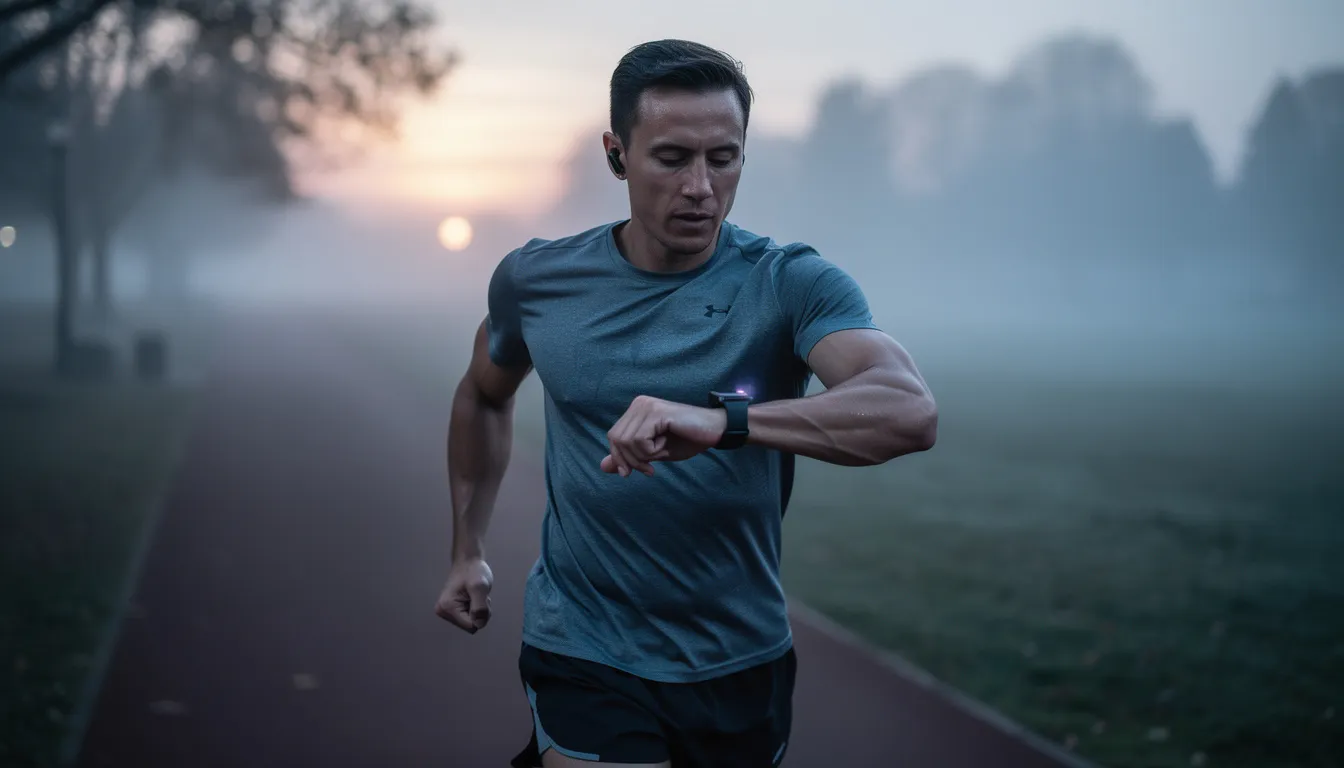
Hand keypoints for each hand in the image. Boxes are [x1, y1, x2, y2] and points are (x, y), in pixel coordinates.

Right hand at [434, 556, 492, 633]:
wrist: (468, 560)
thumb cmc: (473, 570)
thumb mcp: (480, 587)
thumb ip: (480, 607)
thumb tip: (479, 624)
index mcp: (447, 608)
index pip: (471, 626)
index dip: (481, 614)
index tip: (479, 598)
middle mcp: (443, 612)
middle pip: (471, 626)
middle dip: (479, 613)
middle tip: (478, 596)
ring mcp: (447, 611)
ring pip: (471, 623)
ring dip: (478, 610)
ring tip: (474, 595)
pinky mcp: (452, 609)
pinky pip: (469, 618)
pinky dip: (475, 609)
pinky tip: (472, 597)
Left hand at [602, 395, 726, 476]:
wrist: (714, 431)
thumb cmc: (687, 440)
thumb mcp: (653, 454)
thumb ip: (629, 457)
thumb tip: (603, 467)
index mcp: (636, 410)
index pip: (613, 437)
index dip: (620, 458)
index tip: (636, 471)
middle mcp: (638, 404)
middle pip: (616, 440)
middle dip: (631, 460)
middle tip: (649, 469)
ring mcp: (647, 406)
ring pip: (627, 441)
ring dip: (644, 456)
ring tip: (662, 450)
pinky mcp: (656, 412)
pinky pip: (640, 441)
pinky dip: (652, 450)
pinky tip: (666, 442)